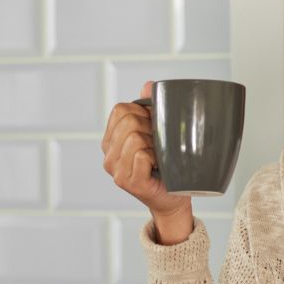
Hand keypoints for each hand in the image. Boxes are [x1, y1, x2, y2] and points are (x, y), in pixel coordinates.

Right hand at [102, 81, 190, 235]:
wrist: (174, 198)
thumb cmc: (167, 166)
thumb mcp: (158, 133)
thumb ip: (151, 108)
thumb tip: (148, 86)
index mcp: (111, 140)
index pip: (120, 109)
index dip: (141, 113)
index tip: (153, 127)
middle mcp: (108, 154)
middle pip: (127, 121)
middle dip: (150, 128)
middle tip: (159, 145)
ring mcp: (116, 169)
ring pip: (134, 137)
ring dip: (154, 144)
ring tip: (159, 157)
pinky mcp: (127, 181)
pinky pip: (141, 155)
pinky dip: (155, 157)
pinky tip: (159, 167)